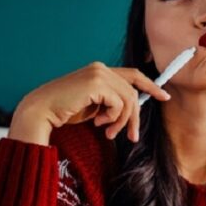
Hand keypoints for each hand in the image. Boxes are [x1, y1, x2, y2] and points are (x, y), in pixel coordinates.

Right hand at [9, 62, 170, 144]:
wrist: (41, 112)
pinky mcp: (96, 83)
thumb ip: (110, 102)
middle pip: (133, 91)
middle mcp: (101, 68)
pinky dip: (113, 118)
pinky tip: (98, 123)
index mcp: (99, 71)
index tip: (164, 96)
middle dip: (135, 117)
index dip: (150, 85)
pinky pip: (119, 104)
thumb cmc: (63, 112)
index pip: (133, 75)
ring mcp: (98, 73)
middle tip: (132, 137)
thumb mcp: (93, 106)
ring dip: (122, 121)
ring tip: (107, 132)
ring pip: (129, 99)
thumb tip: (132, 110)